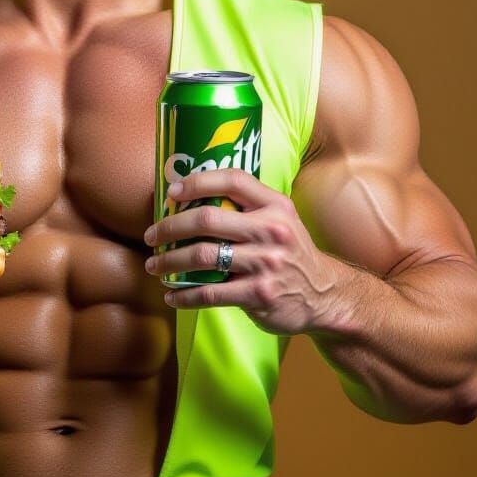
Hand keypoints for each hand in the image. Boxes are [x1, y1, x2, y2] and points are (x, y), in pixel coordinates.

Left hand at [142, 169, 343, 334]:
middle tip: (151, 236)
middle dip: (170, 226)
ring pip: (202, 257)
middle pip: (207, 218)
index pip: (232, 180)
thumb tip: (191, 197)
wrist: (325, 296)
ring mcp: (265, 264)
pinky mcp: (259, 294)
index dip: (197, 181)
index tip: (171, 193)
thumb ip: (246, 206)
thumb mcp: (281, 219)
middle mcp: (272, 230)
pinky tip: (172, 295)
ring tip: (155, 265)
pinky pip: (209, 292)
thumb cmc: (290, 251)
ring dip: (169, 262)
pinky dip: (184, 294)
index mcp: (275, 206)